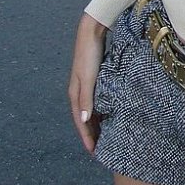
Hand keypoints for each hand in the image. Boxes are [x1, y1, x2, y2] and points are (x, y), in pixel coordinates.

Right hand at [67, 12, 107, 153]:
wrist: (91, 32)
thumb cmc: (89, 55)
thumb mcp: (88, 78)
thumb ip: (87, 98)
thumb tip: (86, 121)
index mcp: (75, 94)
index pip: (81, 122)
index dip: (87, 137)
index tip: (94, 152)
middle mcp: (79, 92)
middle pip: (85, 119)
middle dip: (91, 134)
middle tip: (100, 150)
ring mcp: (86, 85)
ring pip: (91, 111)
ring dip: (96, 124)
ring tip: (105, 137)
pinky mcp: (94, 79)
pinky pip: (96, 101)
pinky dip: (101, 111)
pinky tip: (109, 114)